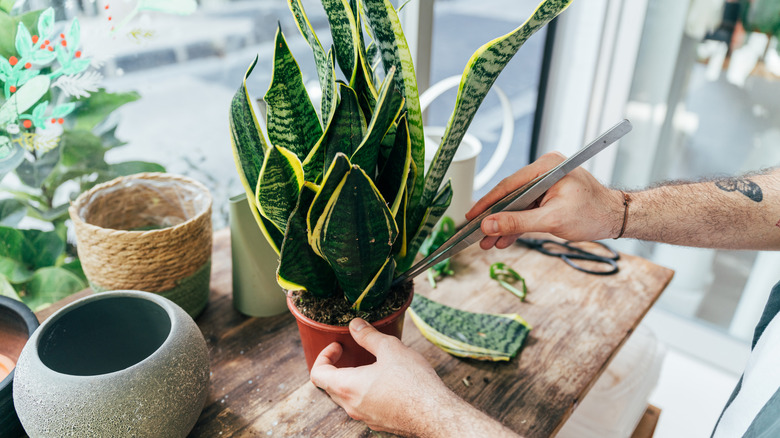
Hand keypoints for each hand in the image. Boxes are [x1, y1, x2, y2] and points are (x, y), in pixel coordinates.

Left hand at [309, 318, 457, 435]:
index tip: (339, 346)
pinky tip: (387, 381)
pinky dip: (367, 392)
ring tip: (371, 364)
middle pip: (331, 386)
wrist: (435, 415)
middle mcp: (352, 407)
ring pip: (348, 398)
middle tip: (352, 352)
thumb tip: (355, 325)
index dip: (324, 356)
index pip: (317, 374)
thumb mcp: (390, 349)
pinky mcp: (380, 422)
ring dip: (352, 380)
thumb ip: (368, 336)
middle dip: (338, 367)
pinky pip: (364, 406)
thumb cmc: (413, 383)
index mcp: (347, 387)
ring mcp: (365, 417)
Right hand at [466, 152, 624, 249]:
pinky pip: (526, 208)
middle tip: (477, 234)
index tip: (471, 216)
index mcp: (547, 167)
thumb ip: (517, 223)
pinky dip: (517, 223)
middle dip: (494, 218)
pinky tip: (504, 238)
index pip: (509, 184)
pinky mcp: (548, 193)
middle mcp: (545, 169)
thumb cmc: (593, 214)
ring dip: (504, 224)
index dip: (487, 202)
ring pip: (516, 204)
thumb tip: (489, 225)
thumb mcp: (551, 221)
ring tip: (488, 242)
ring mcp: (546, 181)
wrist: (616, 218)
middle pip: (510, 195)